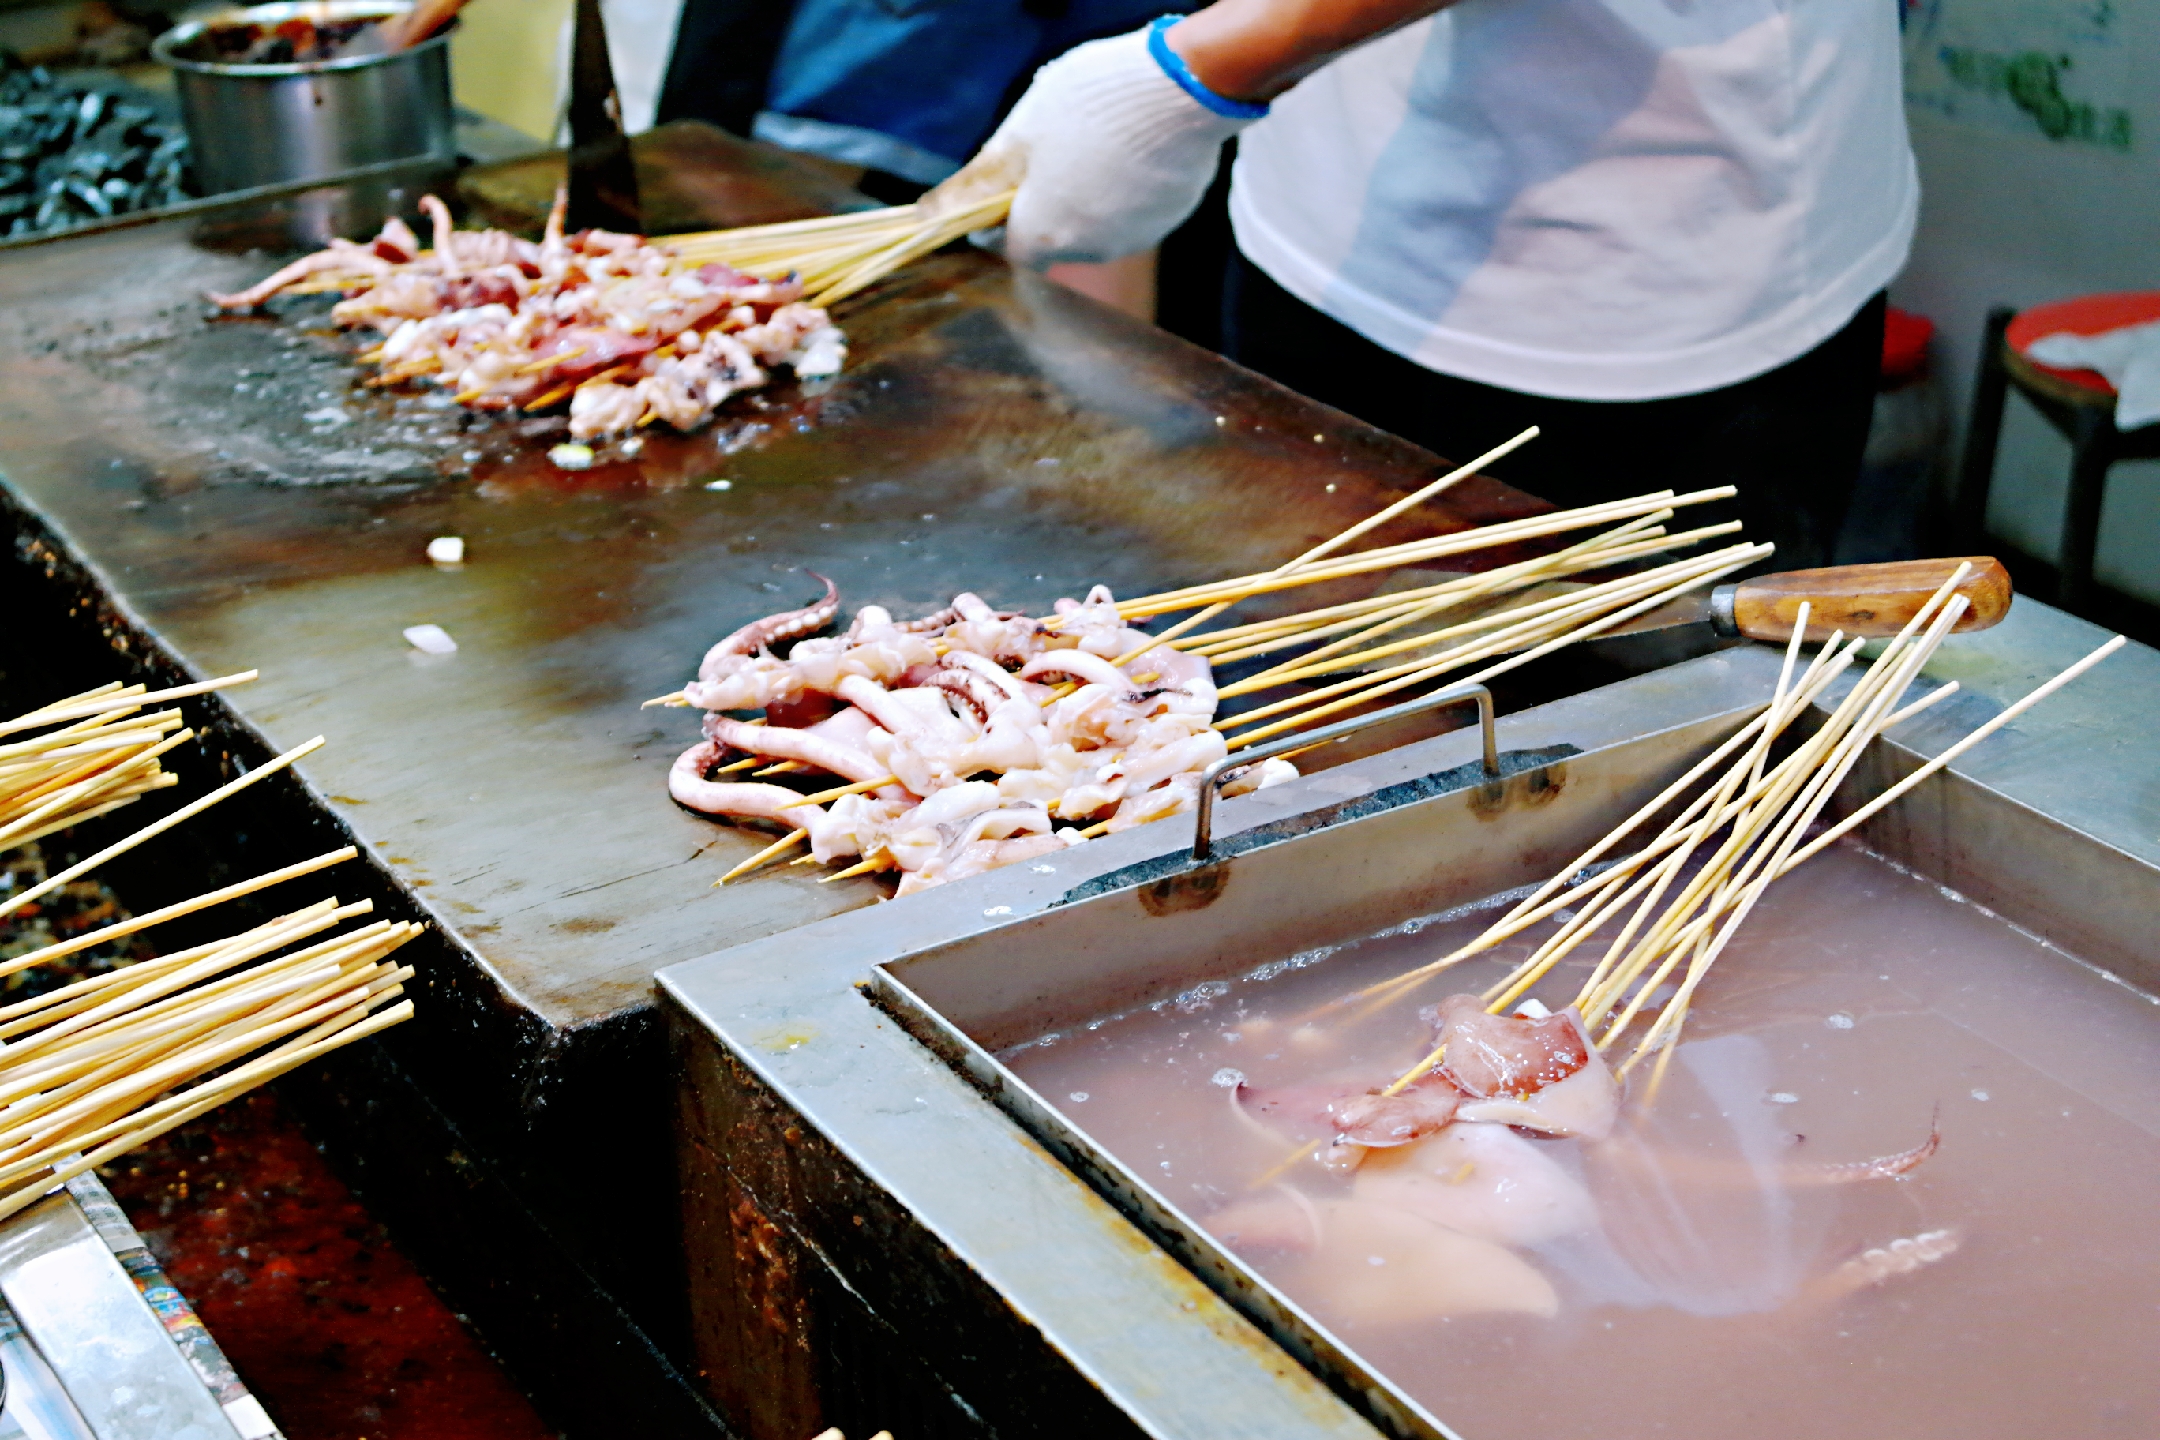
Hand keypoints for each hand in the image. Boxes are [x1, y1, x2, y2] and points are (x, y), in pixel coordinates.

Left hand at [947, 25, 1255, 268]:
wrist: (1182, 89)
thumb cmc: (1091, 103)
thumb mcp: (1023, 128)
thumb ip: (986, 174)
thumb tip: (943, 206)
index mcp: (1044, 233)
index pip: (1011, 248)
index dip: (1003, 221)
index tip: (1008, 191)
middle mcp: (1089, 250)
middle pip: (1056, 238)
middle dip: (1050, 204)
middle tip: (1055, 154)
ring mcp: (1135, 237)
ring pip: (1098, 224)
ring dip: (1090, 197)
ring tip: (1098, 145)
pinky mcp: (1170, 218)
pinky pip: (1136, 211)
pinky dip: (1128, 190)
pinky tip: (1132, 149)